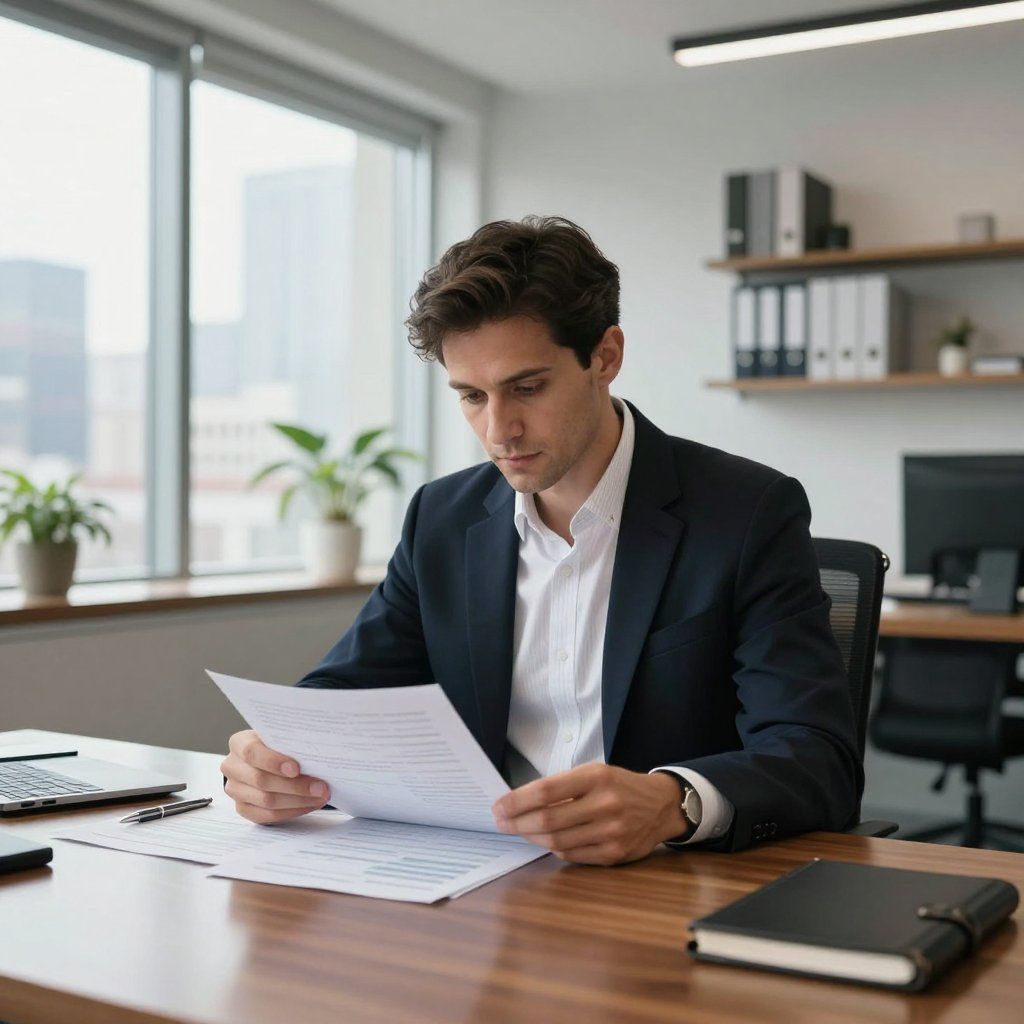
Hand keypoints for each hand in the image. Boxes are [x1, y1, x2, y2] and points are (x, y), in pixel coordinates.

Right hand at [221, 729, 330, 824]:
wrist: (267, 759)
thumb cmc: (279, 745)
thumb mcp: (282, 737)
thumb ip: (292, 742)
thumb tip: (319, 751)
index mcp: (239, 743)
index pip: (252, 752)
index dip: (274, 762)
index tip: (296, 769)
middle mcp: (232, 767)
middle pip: (261, 780)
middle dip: (295, 785)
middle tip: (321, 787)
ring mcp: (235, 790)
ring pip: (266, 800)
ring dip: (298, 800)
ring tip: (320, 796)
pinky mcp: (243, 808)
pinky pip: (268, 815)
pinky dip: (292, 811)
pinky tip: (310, 804)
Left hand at [491, 763, 687, 864]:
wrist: (661, 805)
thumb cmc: (619, 786)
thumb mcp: (594, 773)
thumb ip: (561, 787)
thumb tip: (519, 802)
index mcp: (597, 777)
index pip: (546, 792)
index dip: (517, 801)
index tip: (499, 806)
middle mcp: (605, 804)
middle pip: (547, 821)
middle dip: (517, 823)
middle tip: (501, 822)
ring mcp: (612, 832)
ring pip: (557, 841)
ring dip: (531, 838)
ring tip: (520, 831)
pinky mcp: (615, 854)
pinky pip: (572, 855)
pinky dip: (553, 848)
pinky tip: (546, 841)